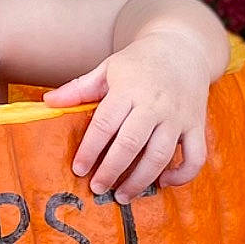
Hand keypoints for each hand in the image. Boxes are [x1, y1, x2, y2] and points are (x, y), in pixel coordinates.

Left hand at [44, 34, 210, 200]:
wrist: (183, 47)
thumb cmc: (139, 62)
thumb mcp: (108, 68)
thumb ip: (79, 88)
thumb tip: (47, 102)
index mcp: (129, 89)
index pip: (105, 124)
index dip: (90, 149)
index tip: (78, 169)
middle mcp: (155, 104)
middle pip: (131, 144)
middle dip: (111, 170)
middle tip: (97, 188)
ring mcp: (178, 116)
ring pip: (160, 155)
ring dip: (141, 180)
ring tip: (123, 196)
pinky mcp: (197, 124)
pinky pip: (195, 156)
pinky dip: (182, 174)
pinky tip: (163, 182)